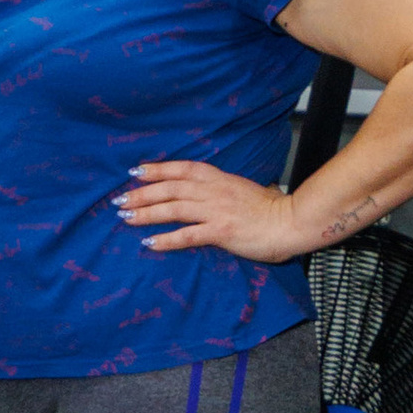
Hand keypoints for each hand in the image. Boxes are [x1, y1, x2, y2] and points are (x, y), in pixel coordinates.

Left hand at [116, 161, 305, 260]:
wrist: (292, 221)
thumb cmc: (271, 209)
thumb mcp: (243, 190)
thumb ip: (223, 190)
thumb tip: (208, 194)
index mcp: (219, 178)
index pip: (181, 169)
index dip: (157, 169)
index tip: (135, 171)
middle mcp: (214, 191)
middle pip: (170, 188)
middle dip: (142, 193)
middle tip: (119, 199)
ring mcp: (217, 210)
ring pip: (173, 209)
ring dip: (147, 213)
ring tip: (126, 217)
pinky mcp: (221, 232)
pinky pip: (188, 235)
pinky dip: (166, 239)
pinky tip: (149, 243)